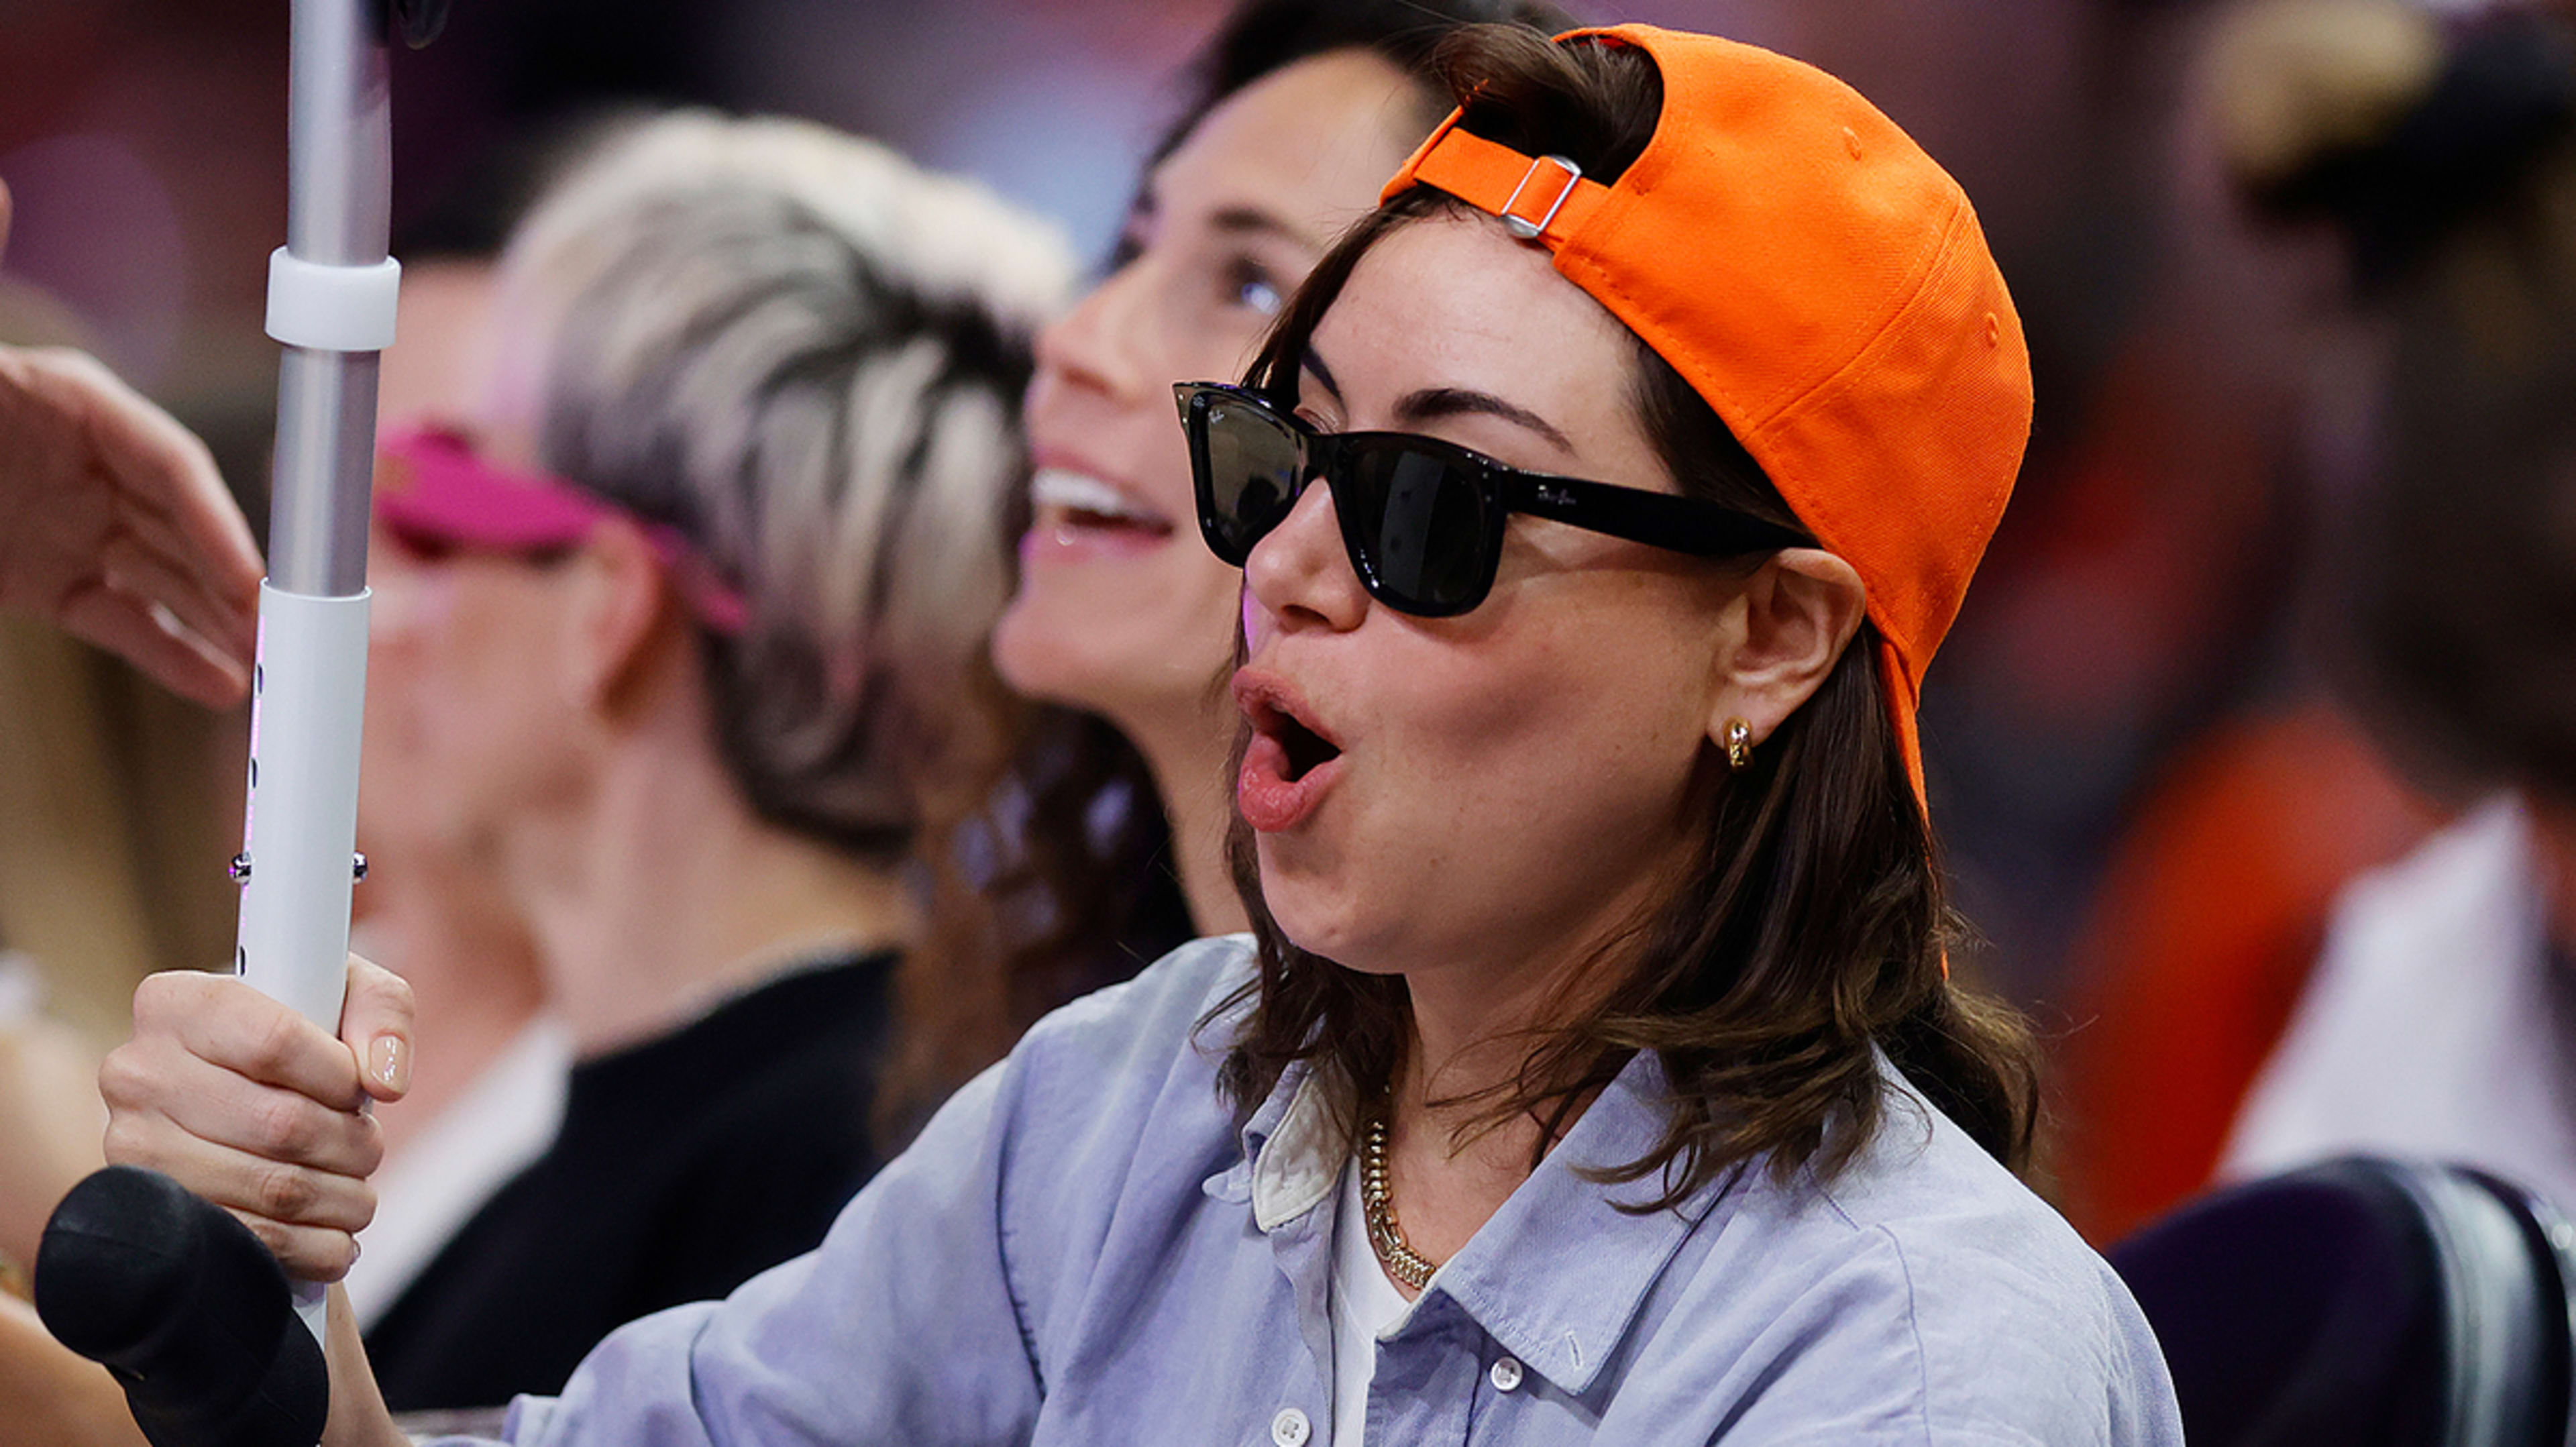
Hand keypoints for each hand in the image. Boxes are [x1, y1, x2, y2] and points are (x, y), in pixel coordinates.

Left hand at [0, 345, 261, 706]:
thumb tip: (7, 243)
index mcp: (68, 402)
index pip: (167, 459)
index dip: (217, 519)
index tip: (252, 577)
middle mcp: (89, 466)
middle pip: (182, 525)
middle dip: (235, 583)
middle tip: (284, 636)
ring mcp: (75, 526)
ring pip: (165, 580)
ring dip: (219, 626)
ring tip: (268, 672)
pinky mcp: (54, 582)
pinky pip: (121, 620)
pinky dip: (168, 654)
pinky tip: (215, 684)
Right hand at [98, 957, 412, 1279]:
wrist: (237, 1098)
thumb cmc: (297, 1038)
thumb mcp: (347, 993)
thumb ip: (382, 1012)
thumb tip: (385, 1080)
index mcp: (177, 1005)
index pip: (275, 1042)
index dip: (339, 1075)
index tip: (362, 1088)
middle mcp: (137, 1074)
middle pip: (280, 1124)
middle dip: (351, 1144)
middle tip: (367, 1146)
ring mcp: (133, 1149)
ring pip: (272, 1189)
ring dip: (341, 1198)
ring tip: (357, 1189)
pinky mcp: (152, 1214)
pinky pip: (251, 1243)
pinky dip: (314, 1246)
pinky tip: (335, 1235)